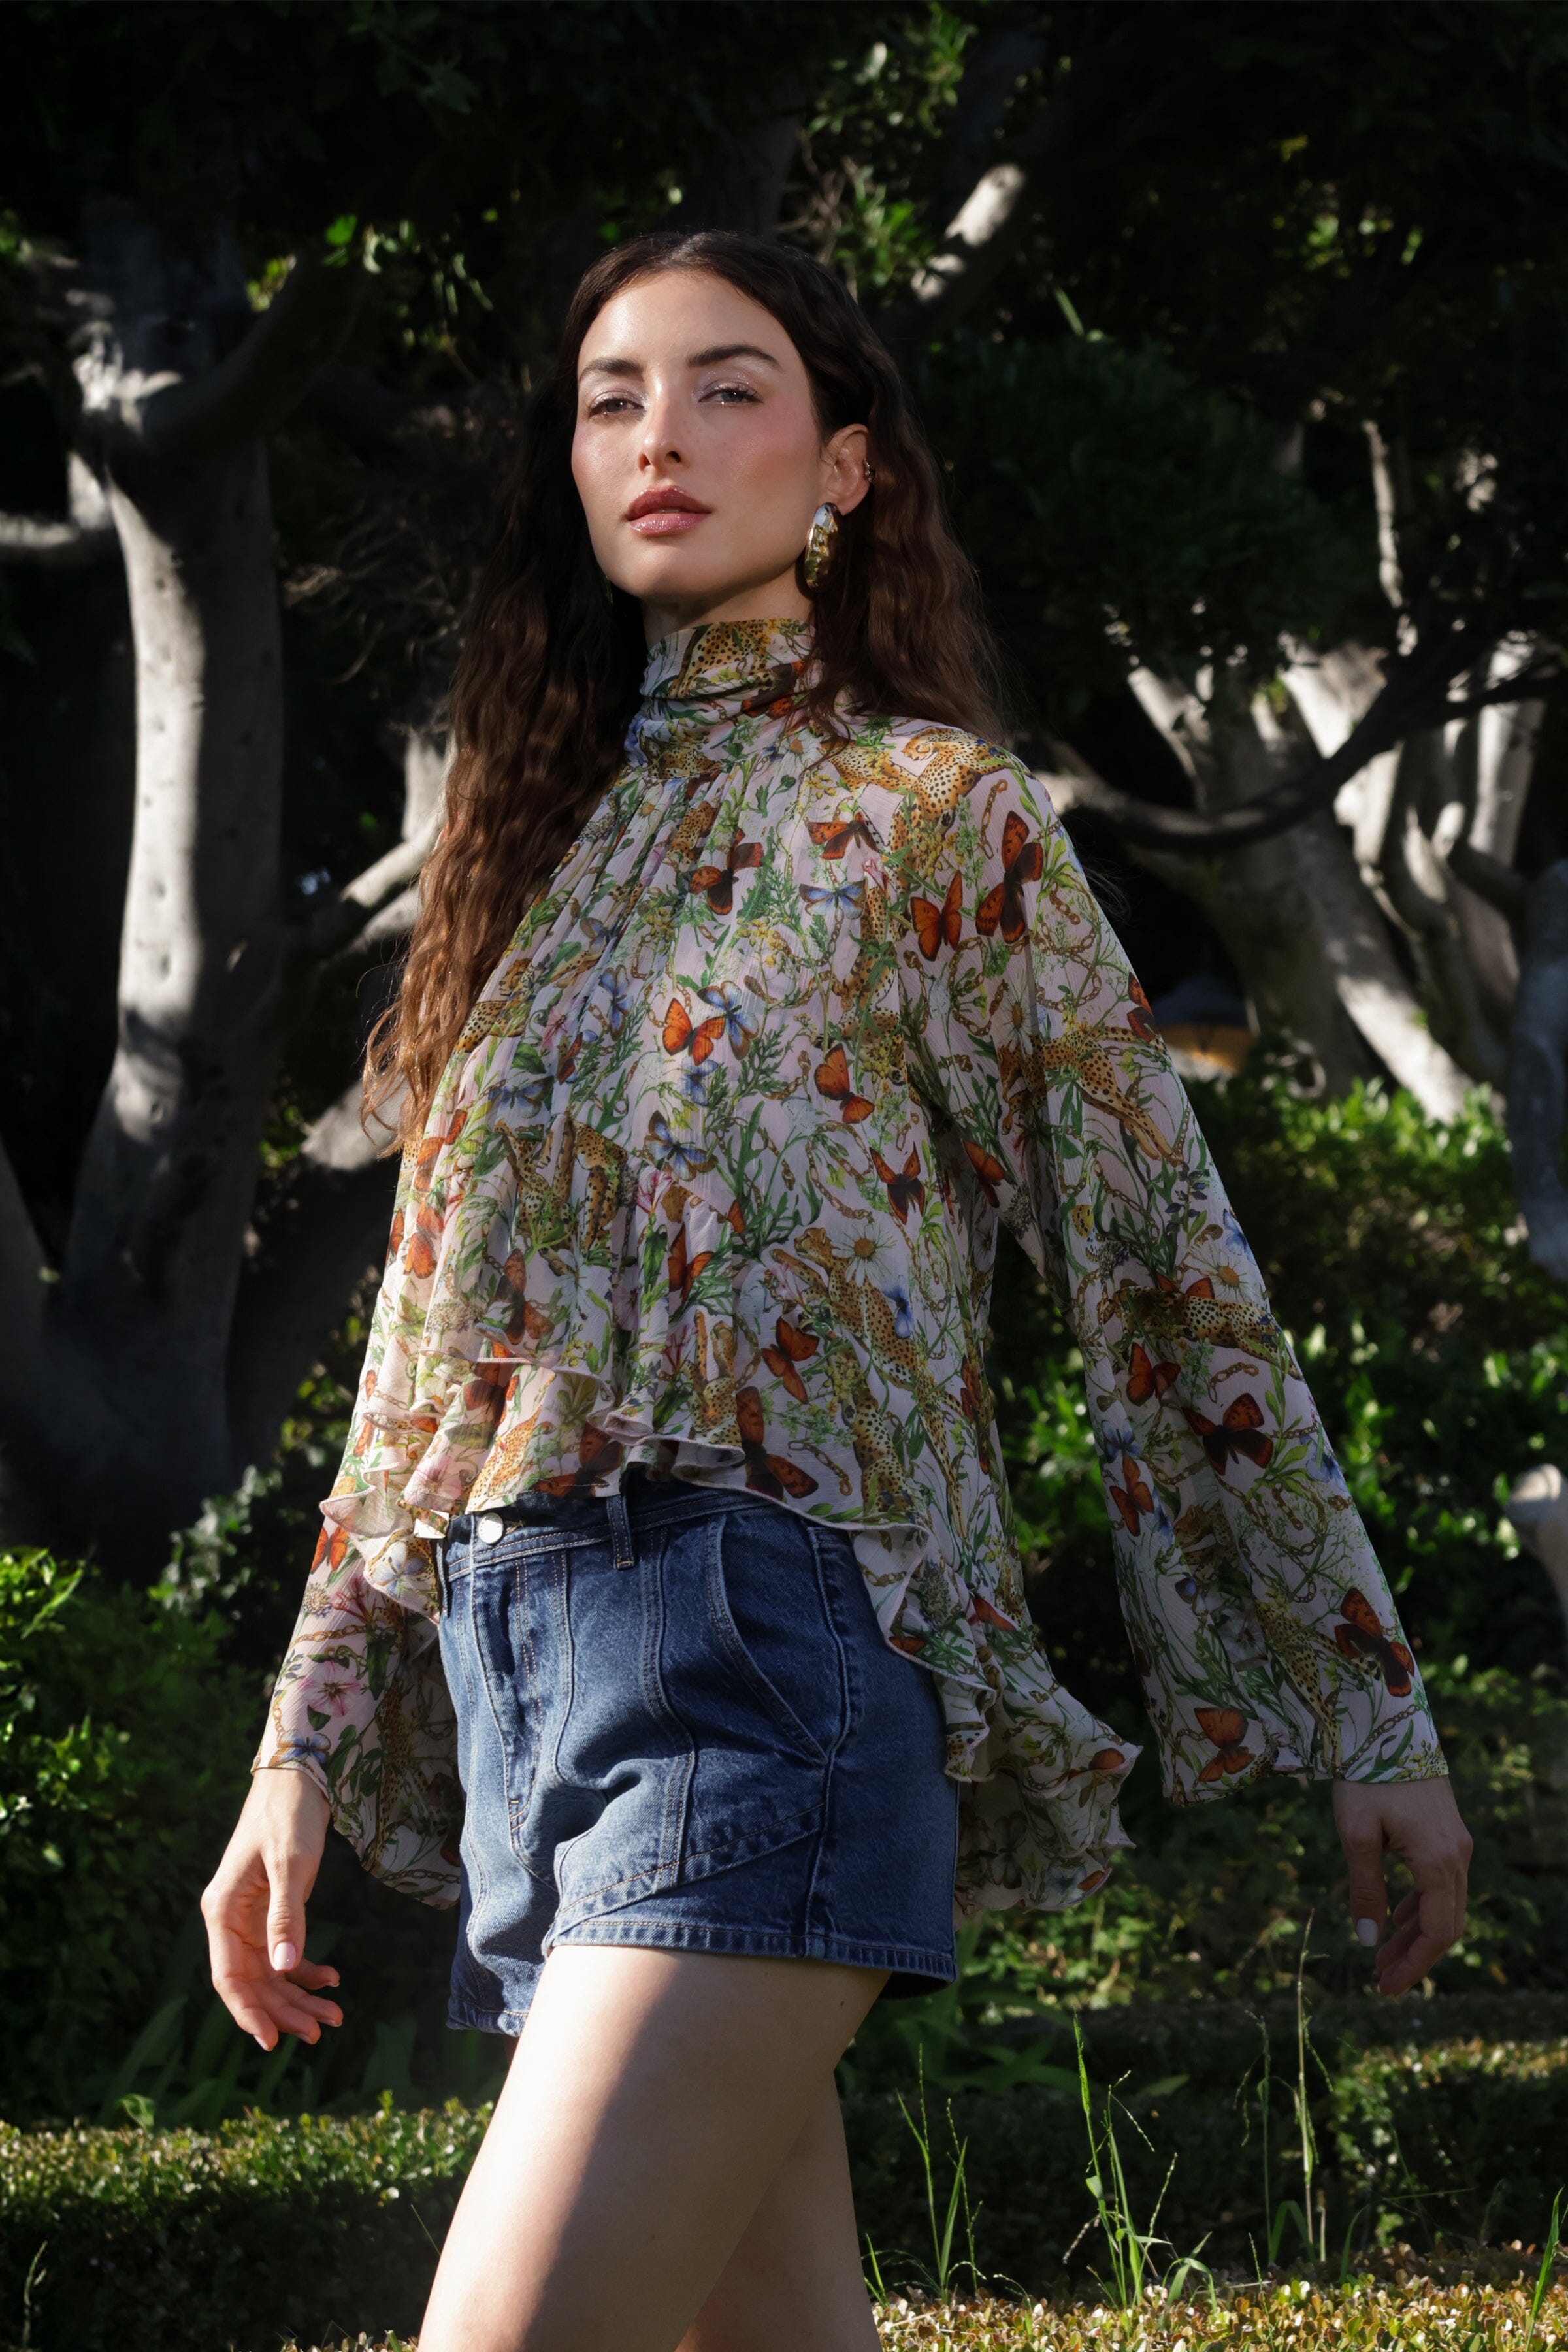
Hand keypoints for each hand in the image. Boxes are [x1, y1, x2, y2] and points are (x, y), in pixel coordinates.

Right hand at [202, 1766, 341, 2050]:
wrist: (297, 1780)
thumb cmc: (288, 1816)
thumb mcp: (290, 1864)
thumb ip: (287, 1915)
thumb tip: (283, 1967)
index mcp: (223, 1911)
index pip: (228, 1977)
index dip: (248, 2013)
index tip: (270, 2043)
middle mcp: (231, 1921)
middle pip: (253, 1982)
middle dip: (284, 2010)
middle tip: (320, 2031)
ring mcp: (251, 1919)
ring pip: (271, 1973)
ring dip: (299, 1996)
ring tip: (334, 2016)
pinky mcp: (273, 1912)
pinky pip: (285, 1953)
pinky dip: (307, 1970)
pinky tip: (332, 1978)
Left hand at [1332, 1777, 1472, 1995]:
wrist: (1387, 1724)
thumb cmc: (1367, 1777)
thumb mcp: (1357, 1835)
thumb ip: (1365, 1889)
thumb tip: (1367, 1941)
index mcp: (1439, 1861)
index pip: (1438, 1932)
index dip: (1414, 1965)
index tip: (1386, 1987)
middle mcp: (1457, 1856)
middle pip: (1445, 1924)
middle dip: (1414, 1956)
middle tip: (1380, 1979)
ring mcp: (1457, 1843)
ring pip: (1444, 1905)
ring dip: (1415, 1932)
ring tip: (1381, 1954)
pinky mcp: (1447, 1833)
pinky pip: (1441, 1883)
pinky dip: (1421, 1907)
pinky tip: (1397, 1917)